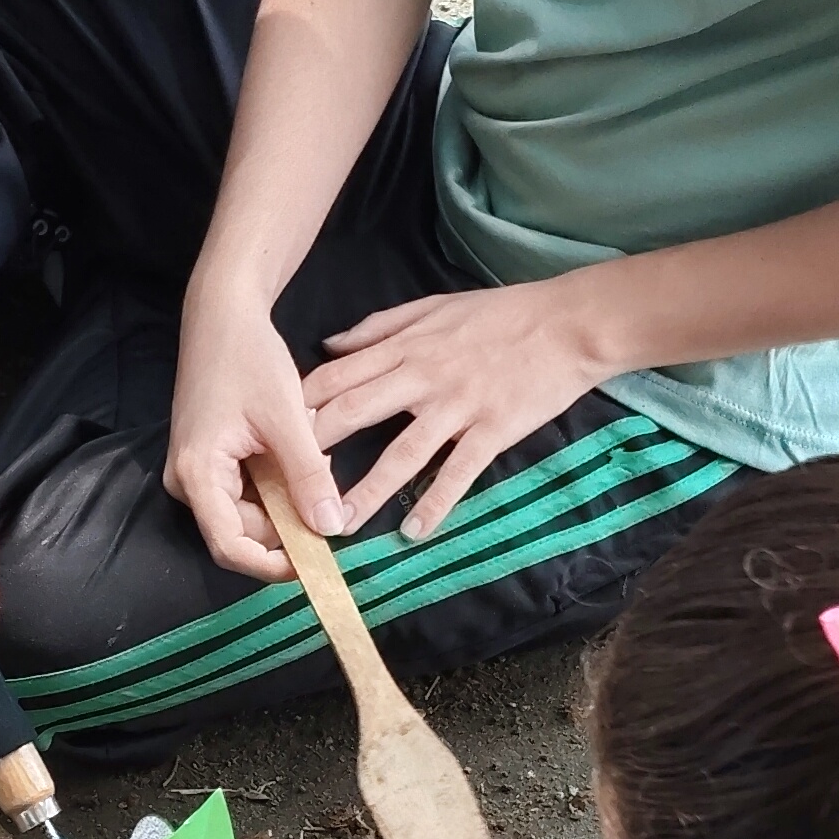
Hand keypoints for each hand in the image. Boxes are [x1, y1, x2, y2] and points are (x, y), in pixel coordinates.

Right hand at [167, 286, 343, 578]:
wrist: (222, 316)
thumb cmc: (248, 358)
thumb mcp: (288, 419)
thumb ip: (308, 477)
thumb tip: (331, 528)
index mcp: (198, 474)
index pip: (231, 546)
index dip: (273, 565)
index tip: (316, 563)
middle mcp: (188, 480)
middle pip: (240, 534)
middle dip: (286, 531)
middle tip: (328, 511)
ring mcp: (196, 472)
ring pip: (246, 515)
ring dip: (283, 507)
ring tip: (313, 474)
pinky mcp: (208, 461)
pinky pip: (244, 493)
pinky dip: (275, 488)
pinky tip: (297, 462)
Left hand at [302, 278, 604, 540]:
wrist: (568, 323)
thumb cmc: (500, 314)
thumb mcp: (433, 307)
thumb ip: (378, 328)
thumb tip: (329, 345)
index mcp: (405, 347)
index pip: (337, 377)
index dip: (299, 406)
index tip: (270, 433)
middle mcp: (423, 378)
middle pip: (355, 414)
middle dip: (313, 451)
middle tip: (282, 486)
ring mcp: (458, 407)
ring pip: (401, 454)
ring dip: (367, 492)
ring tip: (340, 525)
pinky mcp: (492, 431)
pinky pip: (458, 473)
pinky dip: (435, 503)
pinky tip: (413, 532)